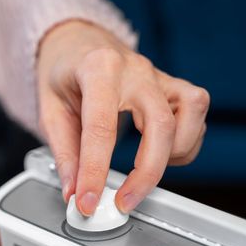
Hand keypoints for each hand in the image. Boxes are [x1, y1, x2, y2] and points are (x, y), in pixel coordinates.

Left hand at [37, 21, 208, 213]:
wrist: (80, 43)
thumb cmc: (64, 72)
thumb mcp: (49, 110)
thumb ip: (64, 154)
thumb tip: (73, 192)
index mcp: (97, 69)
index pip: (100, 128)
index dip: (95, 172)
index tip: (88, 201)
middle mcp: (135, 70)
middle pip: (160, 125)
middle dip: (145, 174)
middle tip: (123, 202)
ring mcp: (158, 76)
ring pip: (190, 116)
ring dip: (173, 154)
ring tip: (143, 169)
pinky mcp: (173, 86)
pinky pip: (196, 114)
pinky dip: (184, 143)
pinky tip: (160, 152)